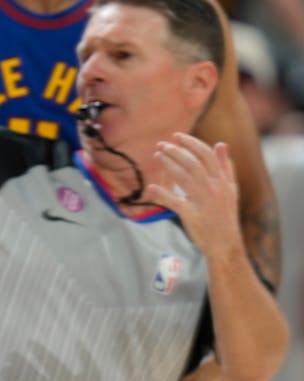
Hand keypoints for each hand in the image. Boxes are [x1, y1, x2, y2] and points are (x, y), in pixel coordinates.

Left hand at [143, 135, 237, 253]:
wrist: (226, 244)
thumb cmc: (225, 215)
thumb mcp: (230, 190)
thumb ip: (225, 167)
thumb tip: (221, 144)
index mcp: (224, 182)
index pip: (207, 155)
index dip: (191, 143)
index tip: (177, 136)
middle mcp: (215, 189)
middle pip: (193, 163)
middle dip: (176, 151)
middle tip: (161, 144)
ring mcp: (203, 202)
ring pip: (184, 177)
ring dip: (168, 164)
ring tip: (157, 155)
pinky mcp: (192, 215)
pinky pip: (174, 202)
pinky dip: (162, 194)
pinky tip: (151, 187)